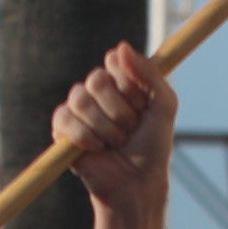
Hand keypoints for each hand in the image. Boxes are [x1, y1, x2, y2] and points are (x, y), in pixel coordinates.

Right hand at [56, 44, 177, 217]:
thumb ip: (150, 73)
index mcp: (120, 80)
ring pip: (80, 99)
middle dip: (119, 110)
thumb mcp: (165, 106)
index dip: (129, 85)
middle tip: (130, 129)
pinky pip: (65, 118)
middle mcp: (97, 90)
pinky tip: (97, 149)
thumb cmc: (153, 146)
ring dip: (106, 128)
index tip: (142, 106)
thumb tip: (120, 46)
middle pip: (96, 79)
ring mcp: (78, 108)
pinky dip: (86, 137)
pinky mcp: (62, 128)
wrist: (138, 181)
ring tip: (115, 143)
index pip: (114, 61)